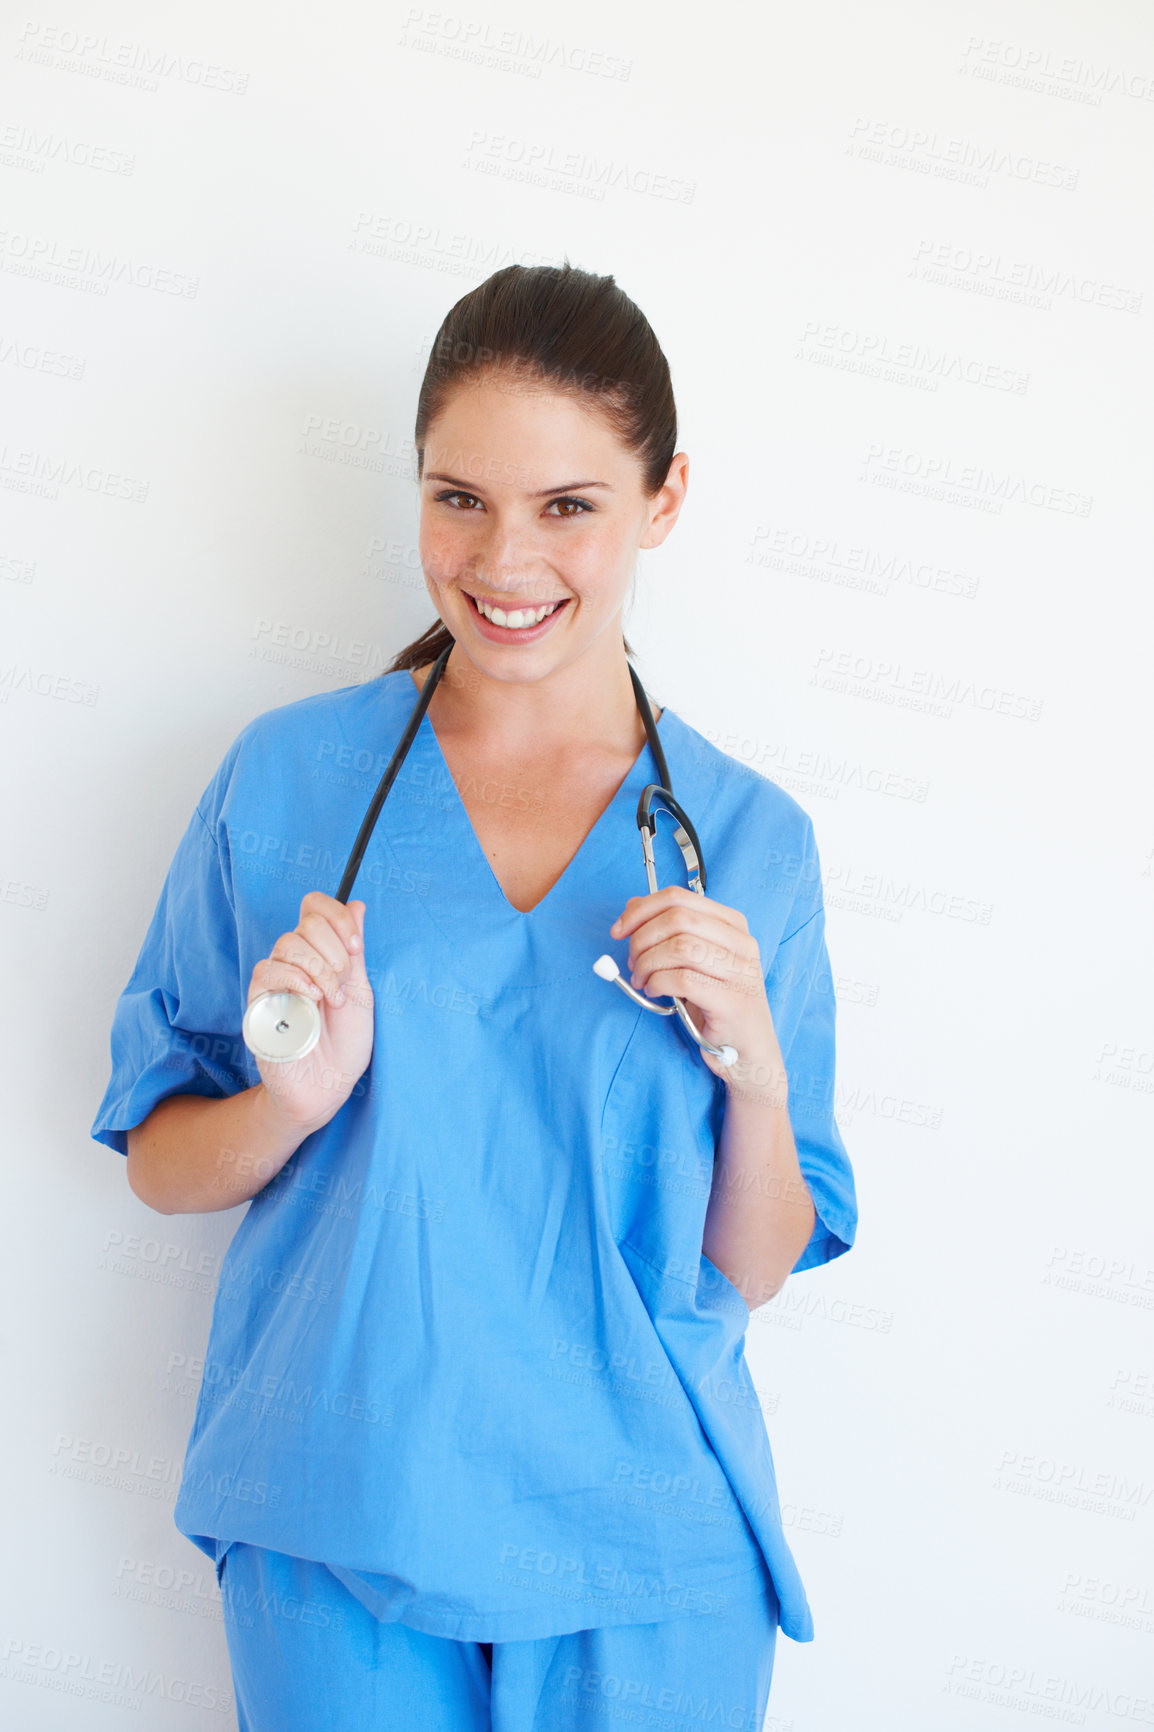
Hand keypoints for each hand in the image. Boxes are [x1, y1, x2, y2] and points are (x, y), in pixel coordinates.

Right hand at [246, 892, 373, 1130]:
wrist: (327, 1085)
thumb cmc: (345, 1042)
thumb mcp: (359, 989)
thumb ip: (353, 949)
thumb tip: (357, 905)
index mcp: (319, 953)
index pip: (315, 906)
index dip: (337, 916)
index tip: (356, 946)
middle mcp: (294, 961)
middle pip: (306, 923)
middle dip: (335, 952)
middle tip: (343, 986)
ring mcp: (274, 979)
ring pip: (288, 944)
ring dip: (319, 969)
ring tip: (331, 1000)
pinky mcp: (258, 1000)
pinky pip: (268, 970)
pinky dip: (296, 980)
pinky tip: (311, 1001)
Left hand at [609, 886, 782, 1086]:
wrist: (747, 1051)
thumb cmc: (716, 1004)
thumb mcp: (693, 961)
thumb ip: (668, 932)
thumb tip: (632, 906)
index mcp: (732, 925)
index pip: (679, 897)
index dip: (641, 910)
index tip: (618, 930)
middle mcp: (742, 943)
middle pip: (677, 918)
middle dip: (642, 939)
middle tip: (632, 963)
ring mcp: (741, 971)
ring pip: (679, 947)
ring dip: (647, 964)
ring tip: (642, 981)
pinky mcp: (732, 1000)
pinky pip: (682, 980)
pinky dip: (657, 983)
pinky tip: (654, 992)